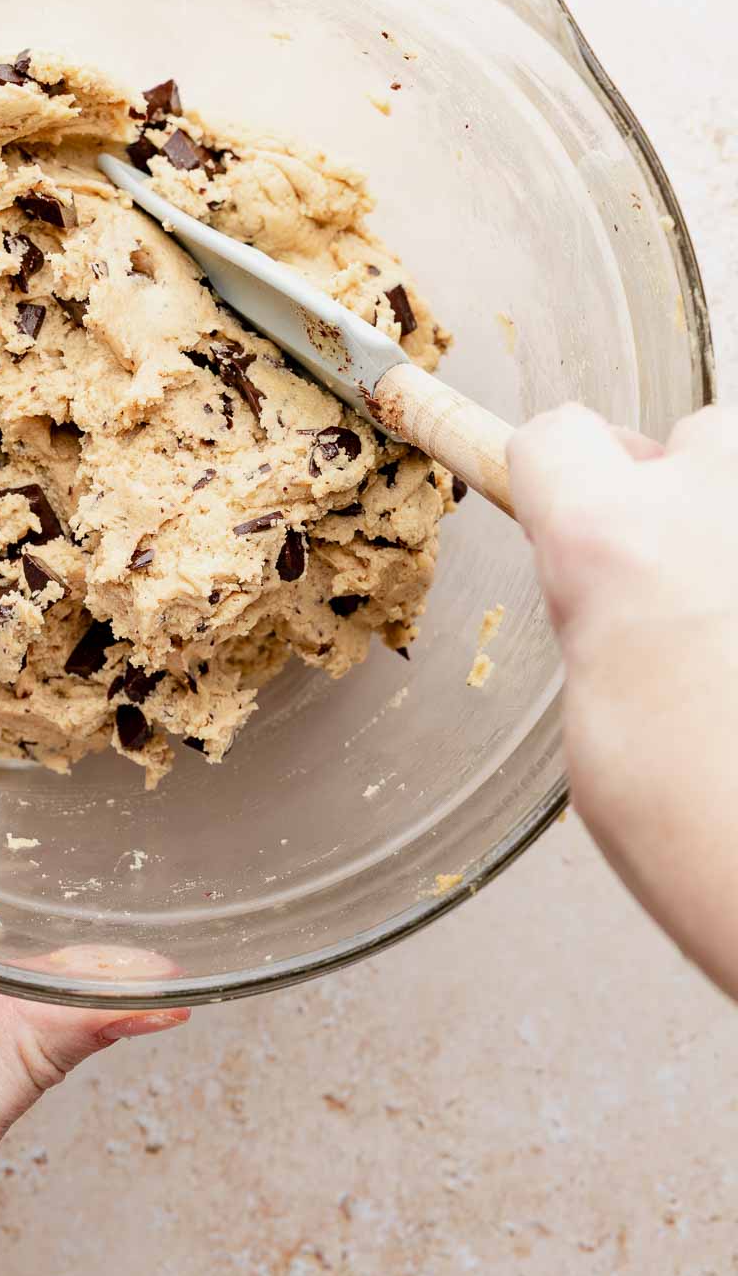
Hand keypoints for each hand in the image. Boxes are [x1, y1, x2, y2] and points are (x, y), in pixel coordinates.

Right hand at [509, 403, 737, 998]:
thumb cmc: (718, 836)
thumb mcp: (596, 727)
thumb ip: (599, 619)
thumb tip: (611, 588)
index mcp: (613, 542)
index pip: (558, 438)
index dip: (556, 476)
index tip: (560, 498)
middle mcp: (719, 497)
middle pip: (688, 438)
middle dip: (684, 499)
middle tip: (689, 597)